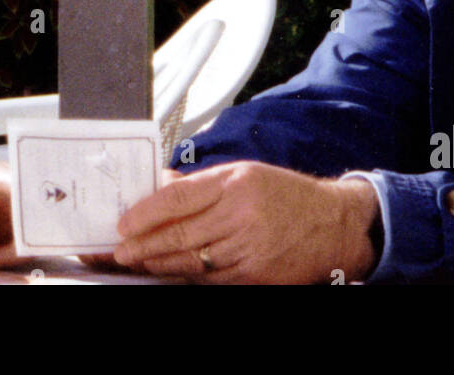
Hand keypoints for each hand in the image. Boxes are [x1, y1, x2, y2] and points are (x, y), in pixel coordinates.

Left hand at [113, 161, 378, 283]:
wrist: (332, 225)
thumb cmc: (285, 195)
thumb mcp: (244, 174)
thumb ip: (200, 184)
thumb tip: (160, 185)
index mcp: (235, 183)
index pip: (178, 199)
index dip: (145, 214)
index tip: (123, 223)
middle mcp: (241, 216)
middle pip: (180, 235)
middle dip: (144, 245)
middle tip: (121, 251)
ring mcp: (249, 250)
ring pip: (192, 262)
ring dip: (161, 264)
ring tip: (140, 261)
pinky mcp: (255, 277)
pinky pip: (212, 279)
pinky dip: (189, 276)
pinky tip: (173, 271)